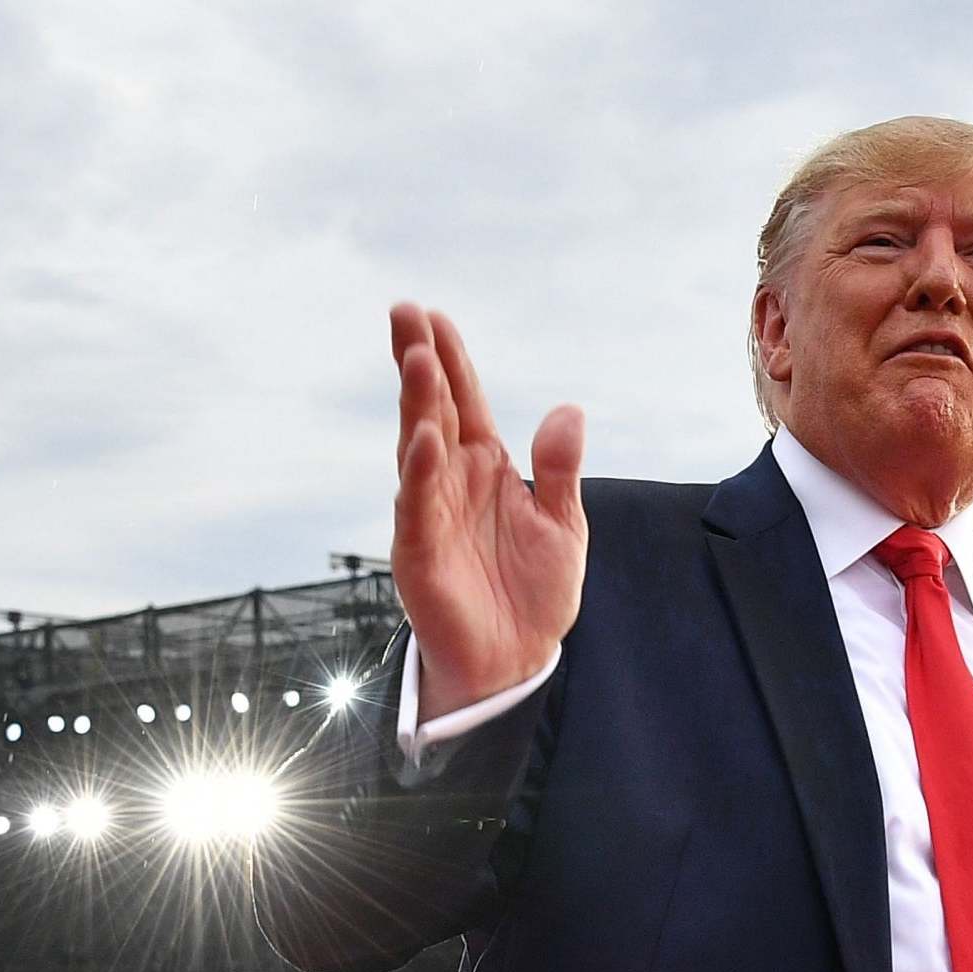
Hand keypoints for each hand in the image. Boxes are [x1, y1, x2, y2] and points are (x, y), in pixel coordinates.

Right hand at [390, 305, 588, 721]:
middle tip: (404, 312)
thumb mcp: (563, 524)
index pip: (463, 401)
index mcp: (487, 468)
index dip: (450, 359)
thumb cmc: (535, 592)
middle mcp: (452, 481)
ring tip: (415, 357)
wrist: (517, 659)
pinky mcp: (421, 552)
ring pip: (418, 446)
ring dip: (417, 403)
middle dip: (418, 361)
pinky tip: (426, 438)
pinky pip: (418, 505)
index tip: (433, 316)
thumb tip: (568, 411)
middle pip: (431, 409)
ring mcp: (432, 513)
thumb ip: (560, 470)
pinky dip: (421, 471)